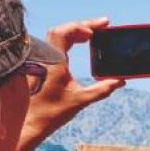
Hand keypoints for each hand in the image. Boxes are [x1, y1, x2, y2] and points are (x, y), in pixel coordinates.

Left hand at [22, 17, 124, 143]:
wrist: (29, 123)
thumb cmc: (51, 113)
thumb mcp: (81, 100)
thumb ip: (102, 89)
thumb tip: (120, 82)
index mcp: (53, 61)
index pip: (65, 32)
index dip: (81, 27)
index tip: (97, 30)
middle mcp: (44, 57)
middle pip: (62, 31)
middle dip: (82, 27)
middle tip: (101, 27)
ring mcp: (39, 61)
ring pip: (56, 37)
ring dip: (74, 33)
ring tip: (91, 35)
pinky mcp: (38, 66)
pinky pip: (53, 45)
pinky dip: (66, 41)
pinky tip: (76, 44)